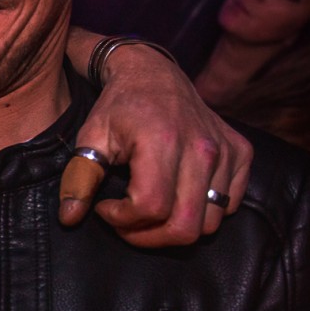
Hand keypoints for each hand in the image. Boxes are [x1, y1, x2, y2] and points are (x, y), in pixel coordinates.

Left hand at [62, 43, 251, 246]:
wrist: (152, 73)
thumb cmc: (118, 108)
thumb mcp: (90, 137)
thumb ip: (79, 179)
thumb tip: (69, 218)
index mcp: (161, 141)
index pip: (150, 208)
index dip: (122, 220)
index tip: (105, 207)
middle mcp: (201, 148)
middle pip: (186, 227)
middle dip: (150, 237)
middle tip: (127, 221)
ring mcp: (225, 151)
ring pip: (209, 223)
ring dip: (175, 227)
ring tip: (150, 209)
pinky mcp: (240, 152)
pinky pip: (229, 203)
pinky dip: (205, 211)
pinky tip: (178, 195)